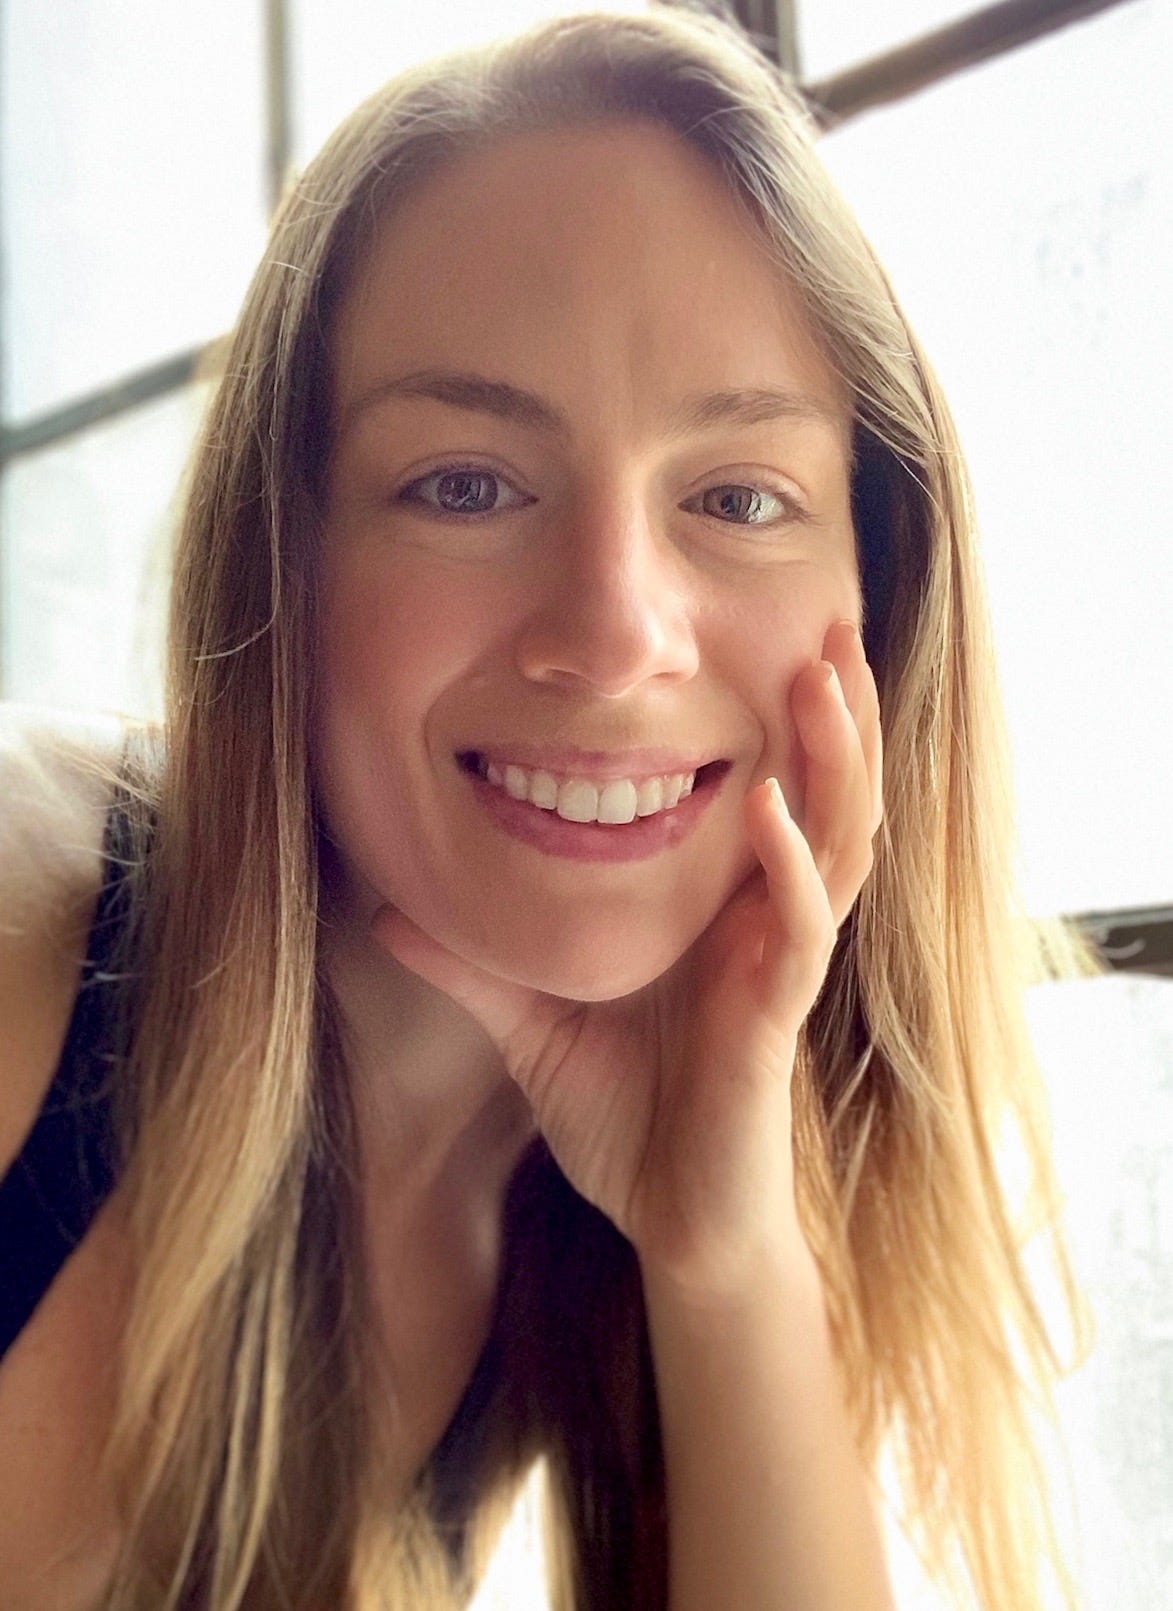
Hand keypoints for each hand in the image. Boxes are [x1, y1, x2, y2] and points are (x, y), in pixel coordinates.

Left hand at [370, 621, 882, 1291]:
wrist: (673, 1225)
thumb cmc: (625, 1123)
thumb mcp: (531, 1026)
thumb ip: (470, 965)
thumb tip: (383, 913)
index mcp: (723, 914)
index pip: (774, 797)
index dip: (790, 727)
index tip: (782, 643)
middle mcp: (766, 926)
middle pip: (827, 800)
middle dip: (837, 715)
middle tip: (833, 624)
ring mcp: (779, 968)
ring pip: (838, 845)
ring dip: (835, 761)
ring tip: (824, 677)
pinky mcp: (775, 1019)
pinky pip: (802, 931)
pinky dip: (793, 869)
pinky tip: (767, 810)